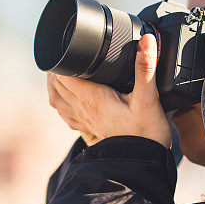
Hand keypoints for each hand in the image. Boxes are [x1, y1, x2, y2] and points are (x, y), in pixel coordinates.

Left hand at [46, 34, 171, 147]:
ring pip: (56, 98)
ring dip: (55, 83)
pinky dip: (61, 100)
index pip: (63, 73)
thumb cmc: (146, 134)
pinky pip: (65, 112)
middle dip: (57, 66)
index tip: (69, 44)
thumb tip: (146, 40)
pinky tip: (68, 95)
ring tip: (63, 69)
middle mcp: (82, 109)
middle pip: (56, 83)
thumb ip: (145, 68)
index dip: (61, 57)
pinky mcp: (88, 127)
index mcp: (92, 98)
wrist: (143, 163)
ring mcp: (83, 120)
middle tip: (67, 50)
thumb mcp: (148, 99)